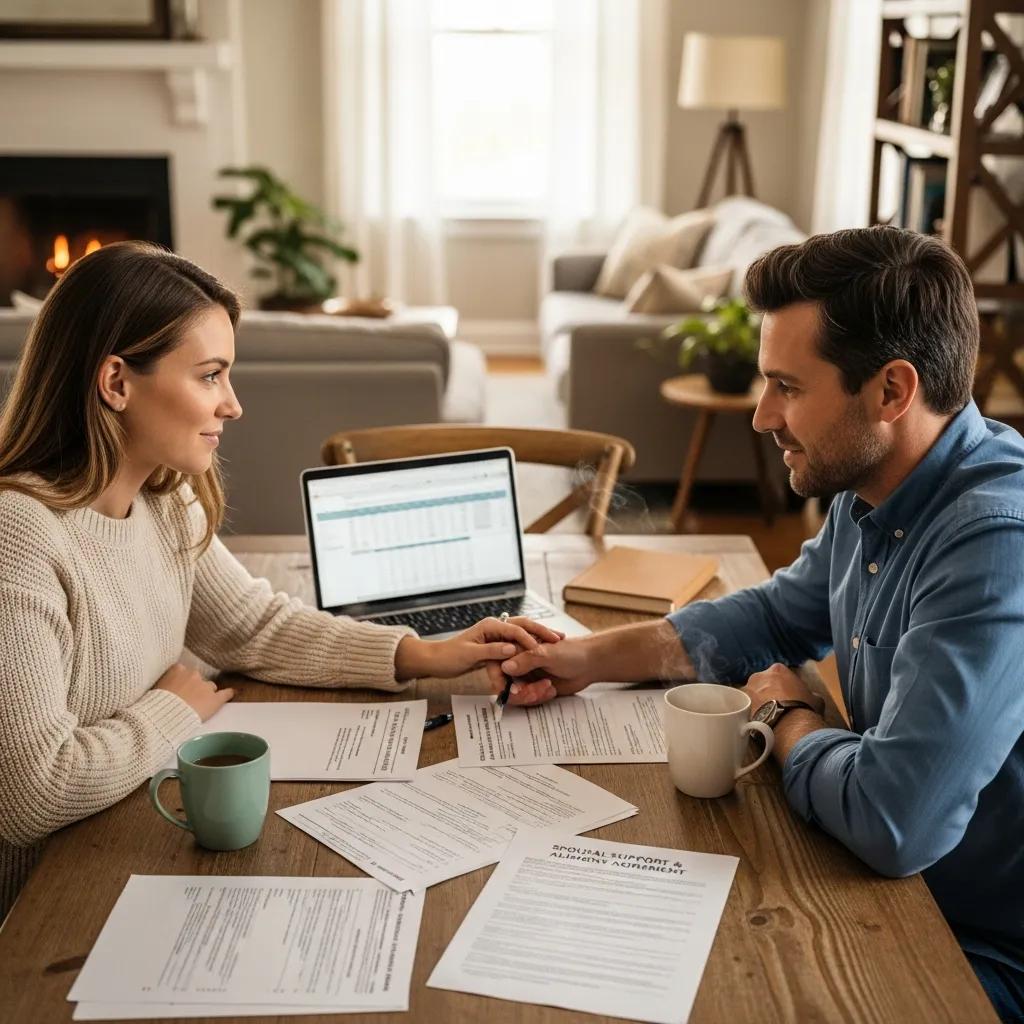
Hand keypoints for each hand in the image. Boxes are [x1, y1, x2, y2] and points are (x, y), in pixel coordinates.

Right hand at [153, 662, 234, 721]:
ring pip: (210, 687)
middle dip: (194, 687)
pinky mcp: (214, 699)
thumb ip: (162, 683)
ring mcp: (205, 686)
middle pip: (197, 679)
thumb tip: (159, 686)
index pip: (183, 671)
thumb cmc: (155, 705)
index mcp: (177, 670)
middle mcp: (193, 674)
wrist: (164, 716)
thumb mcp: (154, 688)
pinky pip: (225, 694)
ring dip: (206, 693)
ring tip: (201, 704)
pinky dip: (228, 694)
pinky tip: (231, 694)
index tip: (179, 688)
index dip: (182, 681)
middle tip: (187, 699)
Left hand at [395, 617, 564, 679]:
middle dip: (543, 631)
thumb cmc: (450, 656)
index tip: (544, 649)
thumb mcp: (470, 655)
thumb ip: (492, 651)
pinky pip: (519, 641)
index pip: (516, 630)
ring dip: (540, 636)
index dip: (532, 639)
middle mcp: (496, 626)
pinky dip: (532, 643)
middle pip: (525, 625)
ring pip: (524, 631)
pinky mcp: (497, 643)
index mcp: (490, 626)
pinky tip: (543, 648)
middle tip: (560, 638)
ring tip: (557, 641)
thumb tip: (512, 649)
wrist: (436, 659)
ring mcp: (497, 634)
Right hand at [486, 636, 594, 706]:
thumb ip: (527, 659)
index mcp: (518, 648)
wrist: (590, 663)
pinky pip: (528, 699)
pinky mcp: (534, 687)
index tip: (509, 689)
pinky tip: (551, 691)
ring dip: (530, 695)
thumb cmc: (571, 652)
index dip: (500, 679)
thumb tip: (504, 667)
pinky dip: (538, 698)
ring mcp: (526, 675)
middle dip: (519, 692)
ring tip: (547, 688)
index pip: (498, 664)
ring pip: (517, 694)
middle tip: (532, 693)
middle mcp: (519, 662)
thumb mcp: (548, 653)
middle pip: (505, 683)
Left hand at [740, 663, 823, 717]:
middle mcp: (759, 676)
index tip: (788, 698)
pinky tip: (761, 724)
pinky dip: (751, 715)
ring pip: (752, 696)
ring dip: (758, 704)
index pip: (779, 675)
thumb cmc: (804, 708)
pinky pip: (746, 709)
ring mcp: (748, 690)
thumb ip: (809, 694)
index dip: (784, 687)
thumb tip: (810, 697)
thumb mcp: (816, 699)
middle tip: (776, 708)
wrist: (789, 725)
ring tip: (768, 718)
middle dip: (767, 694)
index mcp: (777, 669)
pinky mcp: (741, 706)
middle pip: (762, 684)